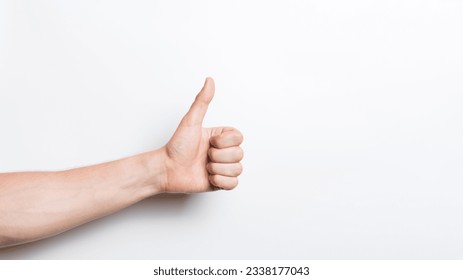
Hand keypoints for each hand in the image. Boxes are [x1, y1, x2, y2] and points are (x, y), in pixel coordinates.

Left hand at [161, 77, 243, 192]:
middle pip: (239, 154)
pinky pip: (234, 184)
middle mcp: (223, 152)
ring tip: (204, 167)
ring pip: (237, 169)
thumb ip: (202, 101)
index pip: (239, 138)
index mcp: (220, 137)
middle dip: (219, 157)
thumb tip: (210, 80)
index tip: (209, 142)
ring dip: (218, 169)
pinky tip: (209, 177)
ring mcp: (222, 167)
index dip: (224, 142)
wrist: (167, 170)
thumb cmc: (176, 146)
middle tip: (204, 156)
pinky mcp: (220, 183)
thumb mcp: (191, 121)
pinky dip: (221, 182)